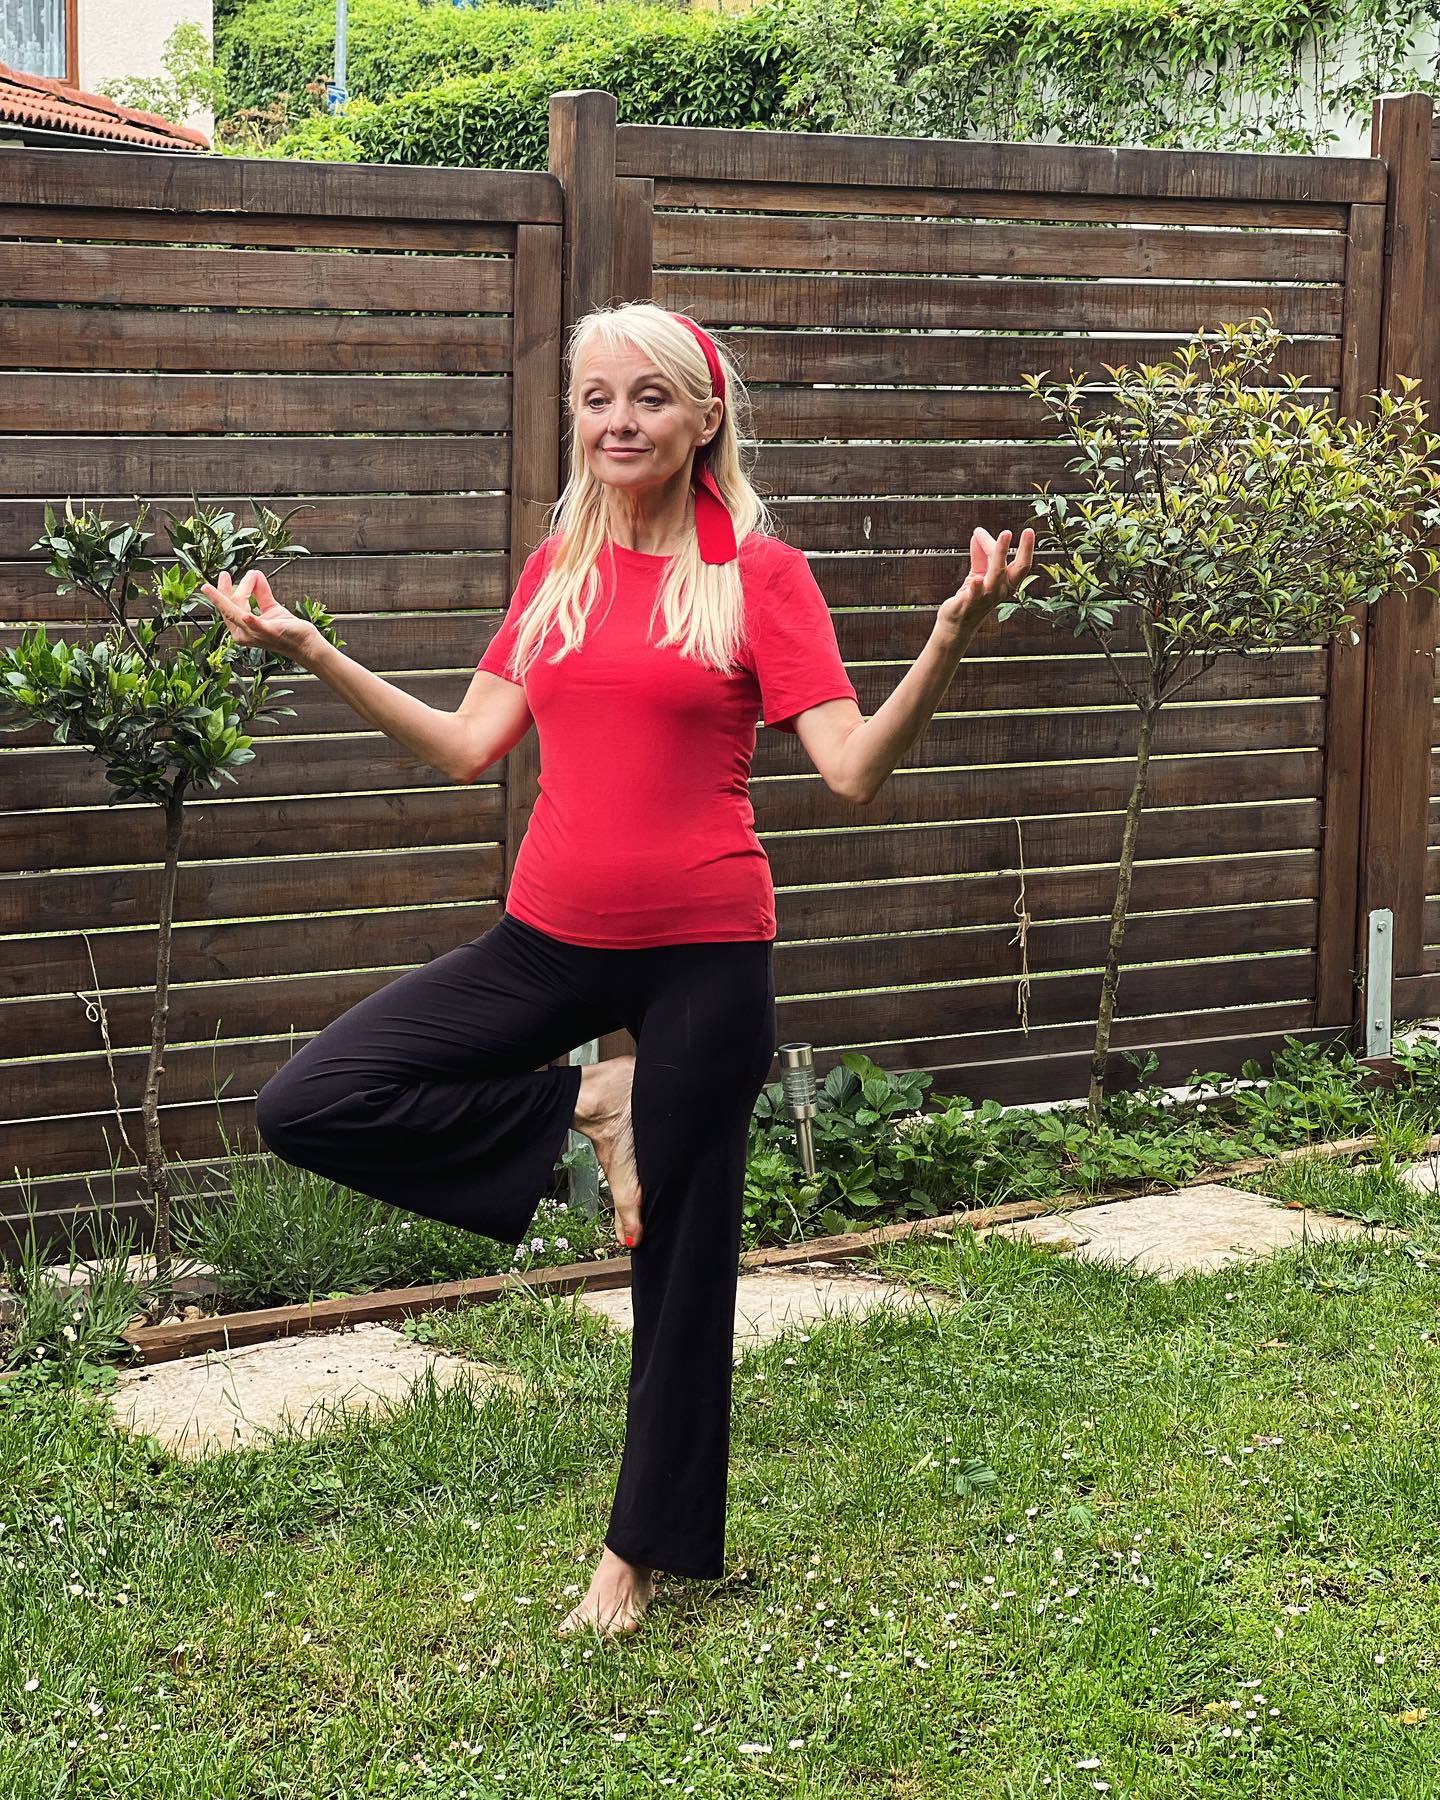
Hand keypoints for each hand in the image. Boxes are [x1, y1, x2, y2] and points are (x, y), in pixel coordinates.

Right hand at [197, 568, 320, 663]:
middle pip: (228, 608)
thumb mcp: (270, 608)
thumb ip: (261, 592)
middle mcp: (244, 635)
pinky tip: (246, 616)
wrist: (304, 644)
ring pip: (235, 613)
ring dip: (227, 597)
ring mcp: (255, 635)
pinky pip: (258, 627)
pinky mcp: (270, 633)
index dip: (222, 591)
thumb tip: (254, 574)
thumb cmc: (286, 629)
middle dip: (224, 590)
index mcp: (242, 629)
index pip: (227, 608)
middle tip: (224, 574)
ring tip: (223, 579)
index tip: (224, 574)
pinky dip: (251, 621)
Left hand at [936, 526, 1035, 638]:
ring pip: (996, 574)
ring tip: (1004, 536)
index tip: (1005, 530)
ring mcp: (986, 598)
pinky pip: (974, 594)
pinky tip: (975, 579)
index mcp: (1007, 583)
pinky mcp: (969, 604)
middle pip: (1017, 569)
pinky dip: (976, 587)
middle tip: (1029, 531)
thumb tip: (978, 532)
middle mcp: (1001, 590)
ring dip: (1000, 553)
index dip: (1021, 546)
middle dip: (1025, 549)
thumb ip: (979, 554)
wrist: (956, 624)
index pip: (1021, 564)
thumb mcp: (978, 574)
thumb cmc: (971, 598)